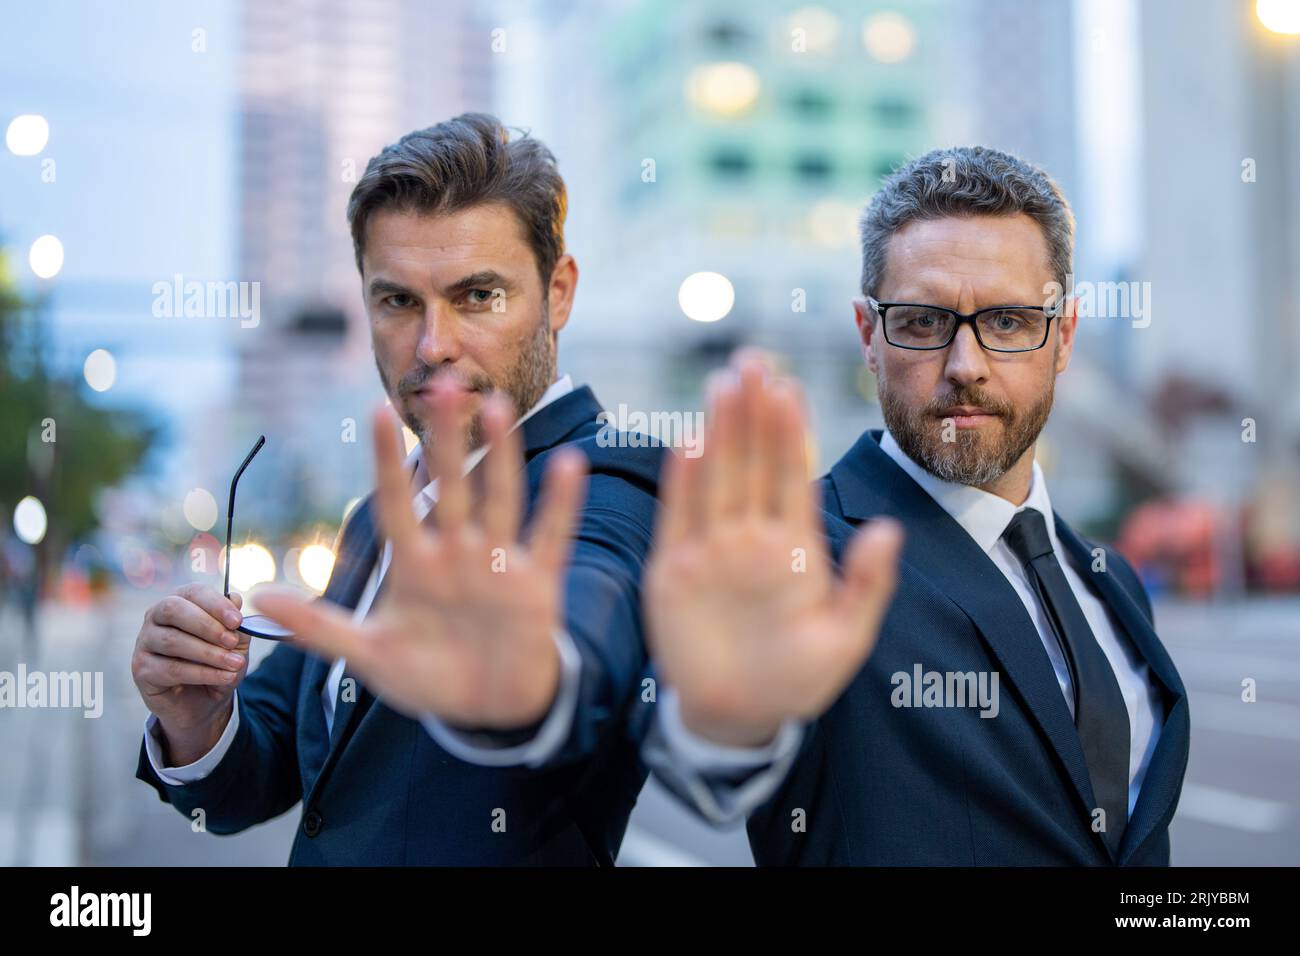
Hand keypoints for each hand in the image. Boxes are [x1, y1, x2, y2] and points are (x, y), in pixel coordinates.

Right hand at [131, 584, 247, 763]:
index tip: (238, 621)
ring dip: (208, 653)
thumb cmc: (217, 663)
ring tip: (234, 664)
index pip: (193, 592)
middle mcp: (156, 616)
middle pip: (173, 609)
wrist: (205, 702)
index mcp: (180, 601)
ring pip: (172, 641)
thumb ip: (234, 623)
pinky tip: (224, 677)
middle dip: (206, 625)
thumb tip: (235, 598)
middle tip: (231, 642)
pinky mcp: (141, 668)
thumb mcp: (234, 644)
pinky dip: (203, 673)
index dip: (216, 604)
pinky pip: (171, 668)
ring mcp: (145, 642)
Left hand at [256, 381, 587, 727]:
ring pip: (499, 499)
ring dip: (500, 456)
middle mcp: (457, 552)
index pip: (395, 502)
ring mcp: (498, 563)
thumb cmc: (428, 675)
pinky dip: (561, 504)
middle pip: (451, 486)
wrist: (489, 708)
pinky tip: (570, 463)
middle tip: (443, 385)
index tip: (376, 410)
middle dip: (446, 440)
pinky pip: (550, 537)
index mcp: (414, 565)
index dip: (386, 460)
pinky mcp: (537, 582)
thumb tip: (255, 597)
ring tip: (498, 407)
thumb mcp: (369, 655)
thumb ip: (318, 628)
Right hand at [644, 357, 901, 746]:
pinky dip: (682, 484)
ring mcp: (712, 550)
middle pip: (753, 462)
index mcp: (794, 545)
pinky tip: (688, 443)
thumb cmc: (796, 679)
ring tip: (724, 384)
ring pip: (716, 478)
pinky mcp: (674, 572)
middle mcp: (751, 537)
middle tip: (753, 361)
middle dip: (753, 413)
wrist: (738, 717)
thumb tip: (889, 530)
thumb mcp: (844, 639)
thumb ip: (865, 585)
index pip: (793, 475)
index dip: (791, 431)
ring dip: (720, 432)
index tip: (791, 387)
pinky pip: (678, 519)